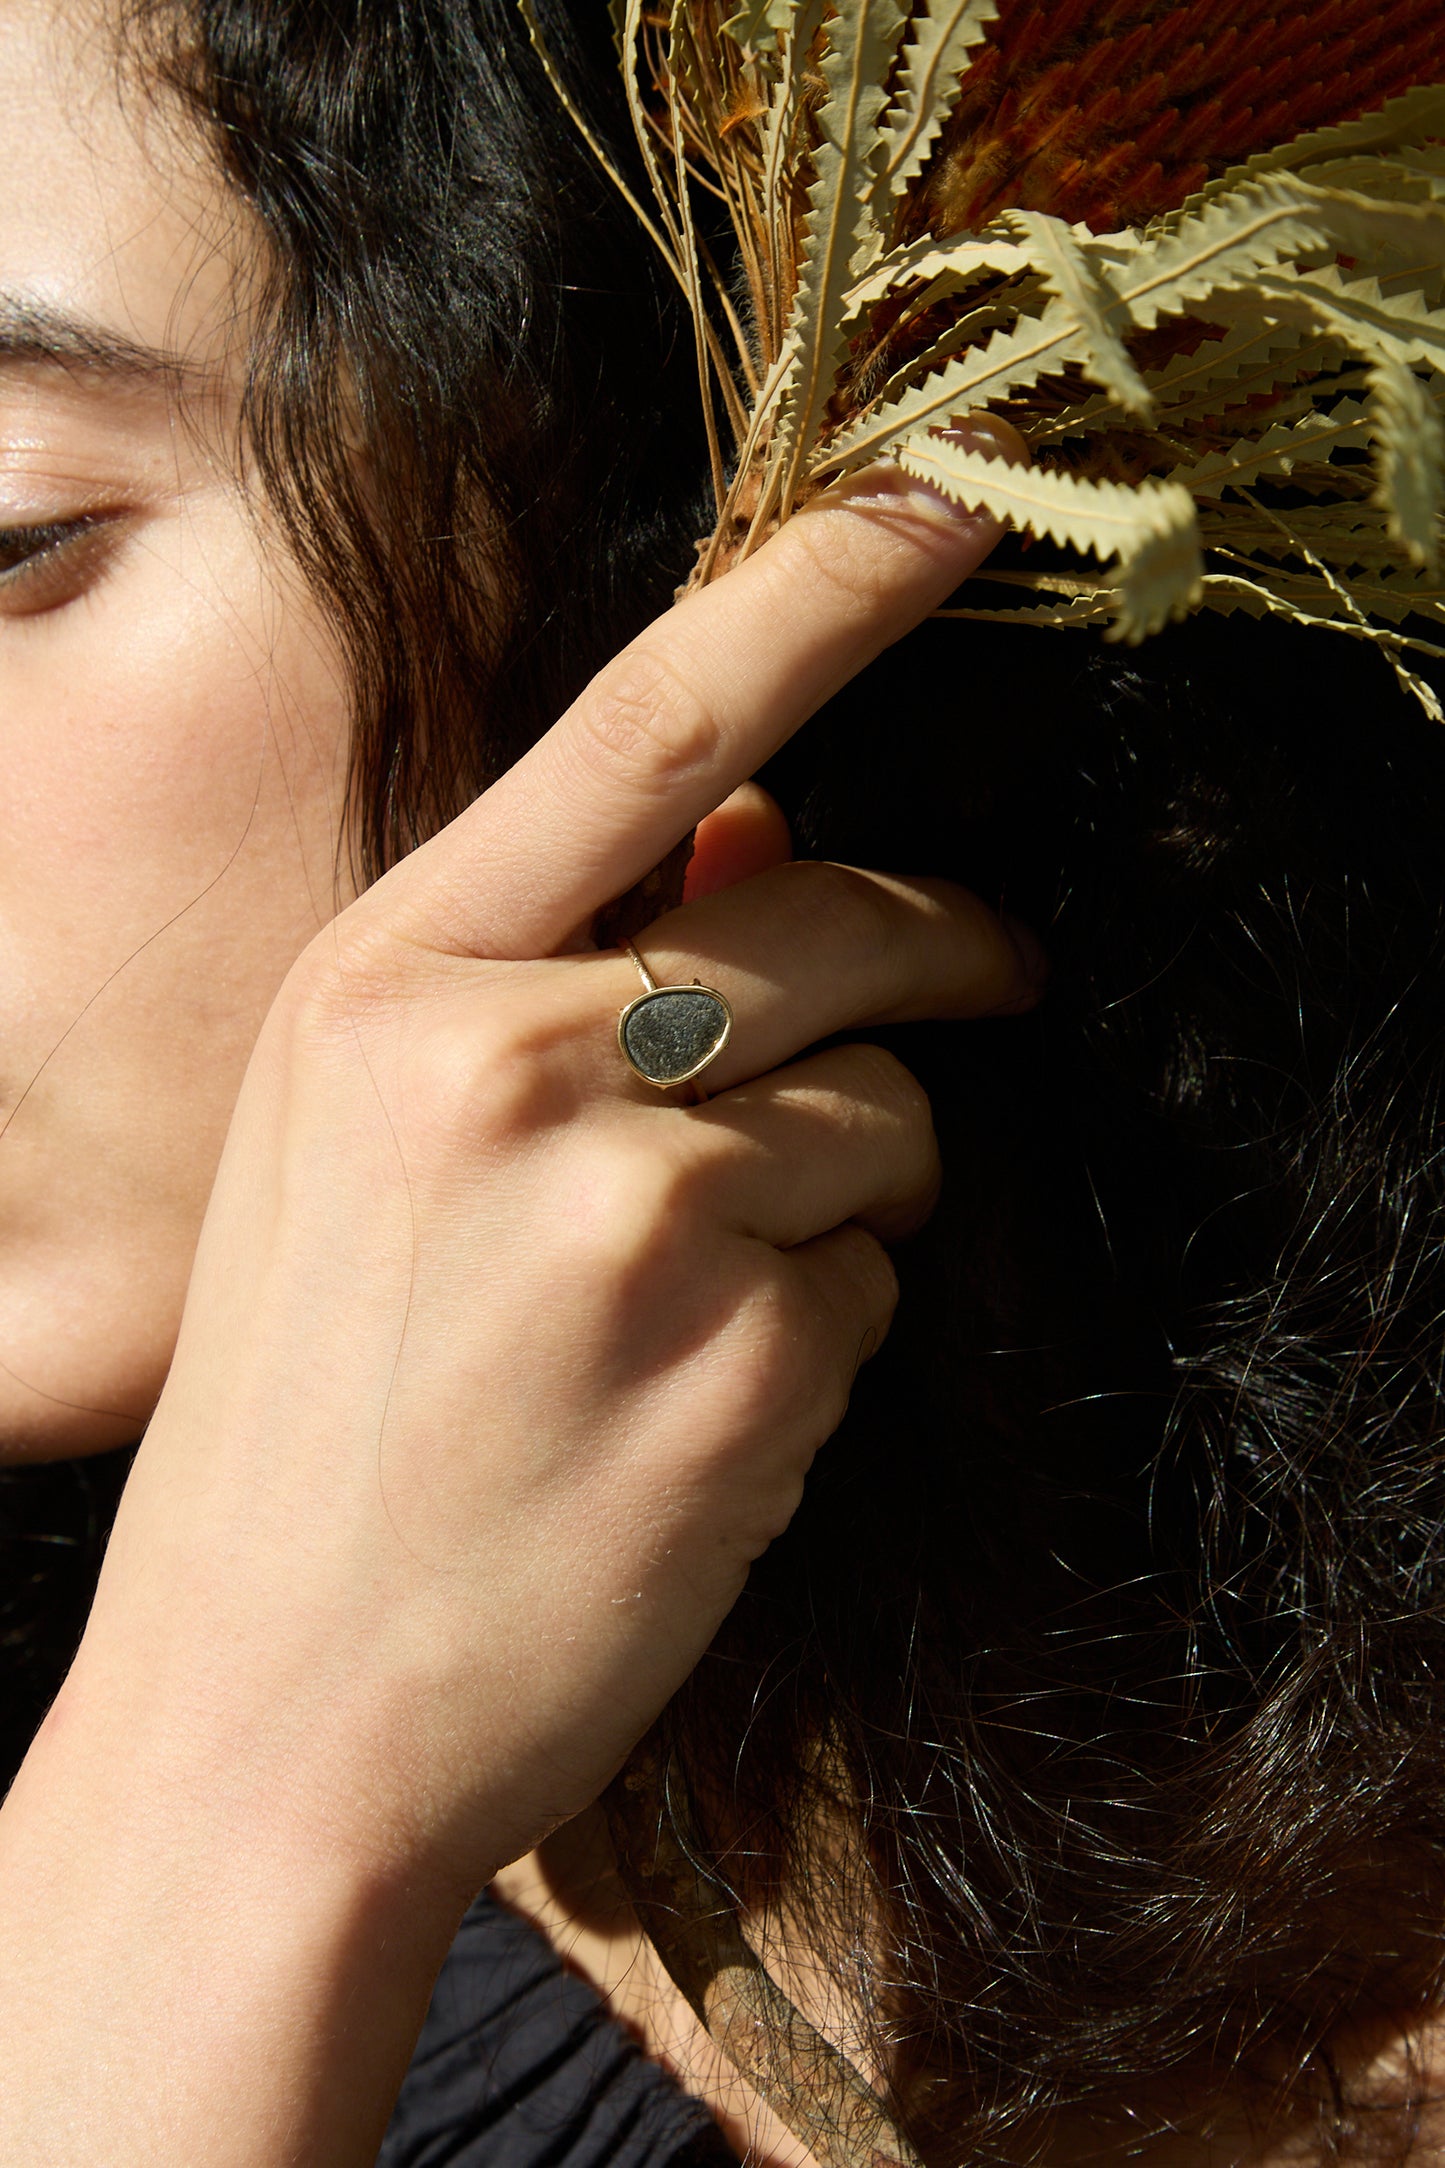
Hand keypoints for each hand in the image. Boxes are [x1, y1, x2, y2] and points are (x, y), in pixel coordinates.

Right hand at [85, 463, 1036, 1890]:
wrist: (267, 1717)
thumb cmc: (308, 1421)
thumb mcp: (363, 1146)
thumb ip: (557, 963)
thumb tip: (762, 814)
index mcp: (388, 980)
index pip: (649, 726)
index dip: (817, 596)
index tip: (944, 515)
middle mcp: (512, 1061)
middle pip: (838, 923)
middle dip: (940, 948)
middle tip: (988, 974)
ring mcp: (637, 1209)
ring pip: (887, 1119)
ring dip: (849, 1190)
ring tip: (695, 1305)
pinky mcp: (746, 1357)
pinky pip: (880, 1280)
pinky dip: (831, 1328)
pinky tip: (697, 1415)